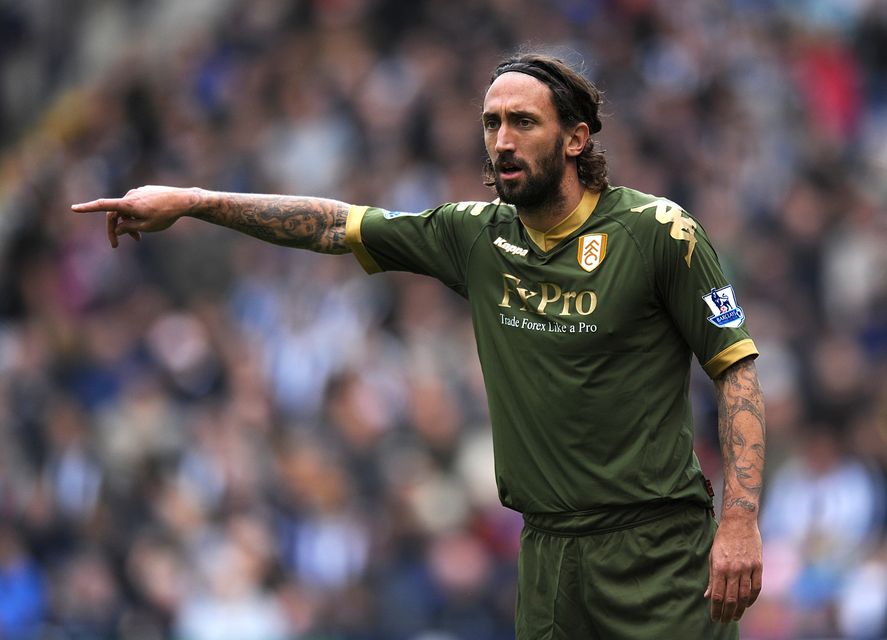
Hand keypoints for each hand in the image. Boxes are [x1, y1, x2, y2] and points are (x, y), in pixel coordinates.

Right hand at [71, 185, 198, 247]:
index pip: (103, 206)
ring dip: (128, 224)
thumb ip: (129, 228)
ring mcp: (137, 193)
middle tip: (116, 245)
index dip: (87, 208)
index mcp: (127, 204)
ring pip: (125, 211)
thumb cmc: (166, 215)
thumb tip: (117, 229)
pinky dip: (135, 216)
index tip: (73, 208)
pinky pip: (135, 206)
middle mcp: (130, 196)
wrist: (184, 200)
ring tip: (138, 239)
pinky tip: (146, 225)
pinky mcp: (144, 192)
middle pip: (114, 214)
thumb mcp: (147, 227)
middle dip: (115, 230)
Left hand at [704, 515, 762, 622]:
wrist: (739, 522)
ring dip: (739, 609)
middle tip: (724, 621)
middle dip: (727, 613)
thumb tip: (708, 596)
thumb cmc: (722, 539)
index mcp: (719, 567)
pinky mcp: (758, 566)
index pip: (717, 595)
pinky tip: (746, 604)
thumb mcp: (712, 556)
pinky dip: (752, 598)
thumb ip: (711, 578)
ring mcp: (747, 568)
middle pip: (731, 598)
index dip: (716, 609)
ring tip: (734, 616)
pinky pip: (756, 587)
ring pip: (744, 595)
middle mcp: (733, 569)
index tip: (715, 618)